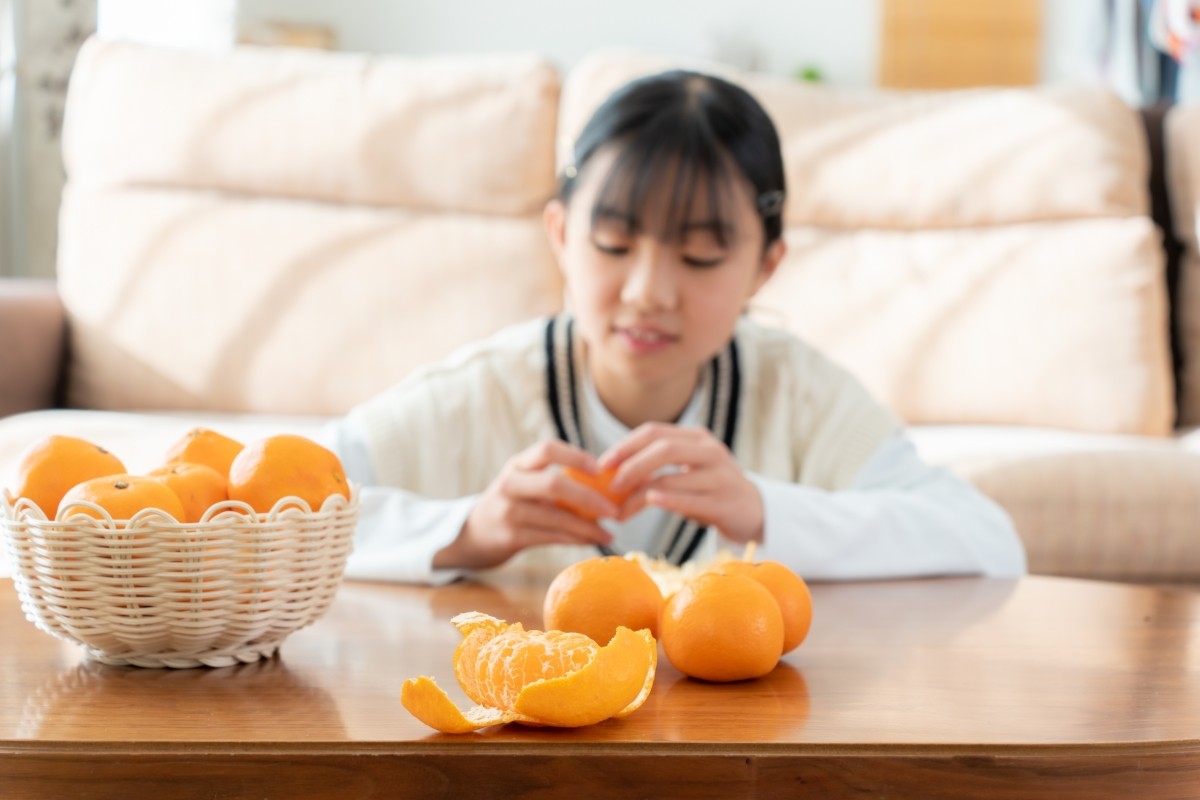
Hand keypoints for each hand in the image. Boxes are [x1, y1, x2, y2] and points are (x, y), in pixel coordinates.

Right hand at [434, 440, 616, 569]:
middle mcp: (511, 484)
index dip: (575, 456)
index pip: (547, 448)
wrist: (472, 534)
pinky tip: (592, 541)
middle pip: (554, 484)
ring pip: (557, 517)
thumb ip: (553, 479)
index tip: (600, 469)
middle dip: (589, 497)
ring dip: (588, 527)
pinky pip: (552, 537)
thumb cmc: (511, 504)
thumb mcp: (523, 482)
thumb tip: (605, 483)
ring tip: (610, 534)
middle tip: (614, 510)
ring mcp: (509, 511)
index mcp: (518, 464)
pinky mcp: (511, 537)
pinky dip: (576, 540)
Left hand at [601, 423, 763, 543]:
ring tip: (620, 512)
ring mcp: (719, 476)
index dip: (625, 446)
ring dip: (639, 496)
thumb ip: (657, 466)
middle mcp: (709, 451)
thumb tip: (611, 473)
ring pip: (671, 479)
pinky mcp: (724, 503)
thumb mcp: (687, 470)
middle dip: (631, 466)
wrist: (755, 511)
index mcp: (696, 438)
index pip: (654, 432)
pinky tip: (649, 502)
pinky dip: (666, 500)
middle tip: (610, 486)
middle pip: (663, 449)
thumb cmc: (709, 490)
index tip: (602, 465)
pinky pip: (689, 500)